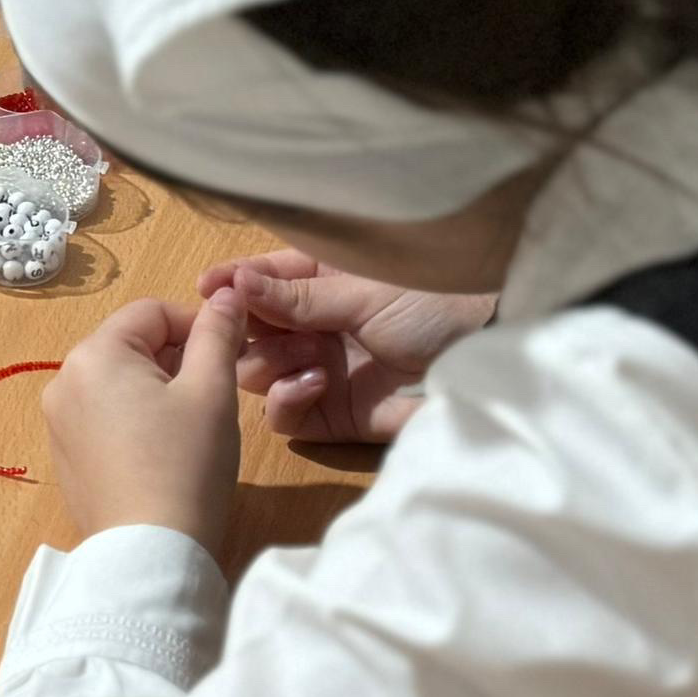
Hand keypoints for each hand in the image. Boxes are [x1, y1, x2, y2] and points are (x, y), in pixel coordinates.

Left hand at [42, 291, 244, 556]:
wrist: (151, 553)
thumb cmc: (186, 465)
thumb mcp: (212, 391)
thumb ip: (218, 333)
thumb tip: (227, 294)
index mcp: (94, 354)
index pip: (153, 312)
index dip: (198, 324)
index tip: (231, 354)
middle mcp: (63, 380)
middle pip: (130, 345)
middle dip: (176, 358)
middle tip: (215, 393)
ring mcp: (57, 422)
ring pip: (117, 382)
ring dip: (157, 388)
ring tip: (191, 425)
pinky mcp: (64, 457)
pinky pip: (103, 417)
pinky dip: (134, 420)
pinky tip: (163, 452)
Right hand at [195, 250, 494, 445]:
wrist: (490, 360)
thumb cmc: (435, 305)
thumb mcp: (364, 293)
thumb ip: (298, 298)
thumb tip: (235, 284)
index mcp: (323, 282)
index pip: (262, 279)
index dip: (233, 282)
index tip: (207, 287)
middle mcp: (315, 326)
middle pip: (249, 332)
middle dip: (247, 330)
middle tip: (255, 328)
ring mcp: (321, 372)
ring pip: (257, 374)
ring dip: (271, 362)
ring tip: (309, 356)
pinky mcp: (333, 416)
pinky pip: (284, 416)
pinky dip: (287, 400)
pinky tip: (316, 384)